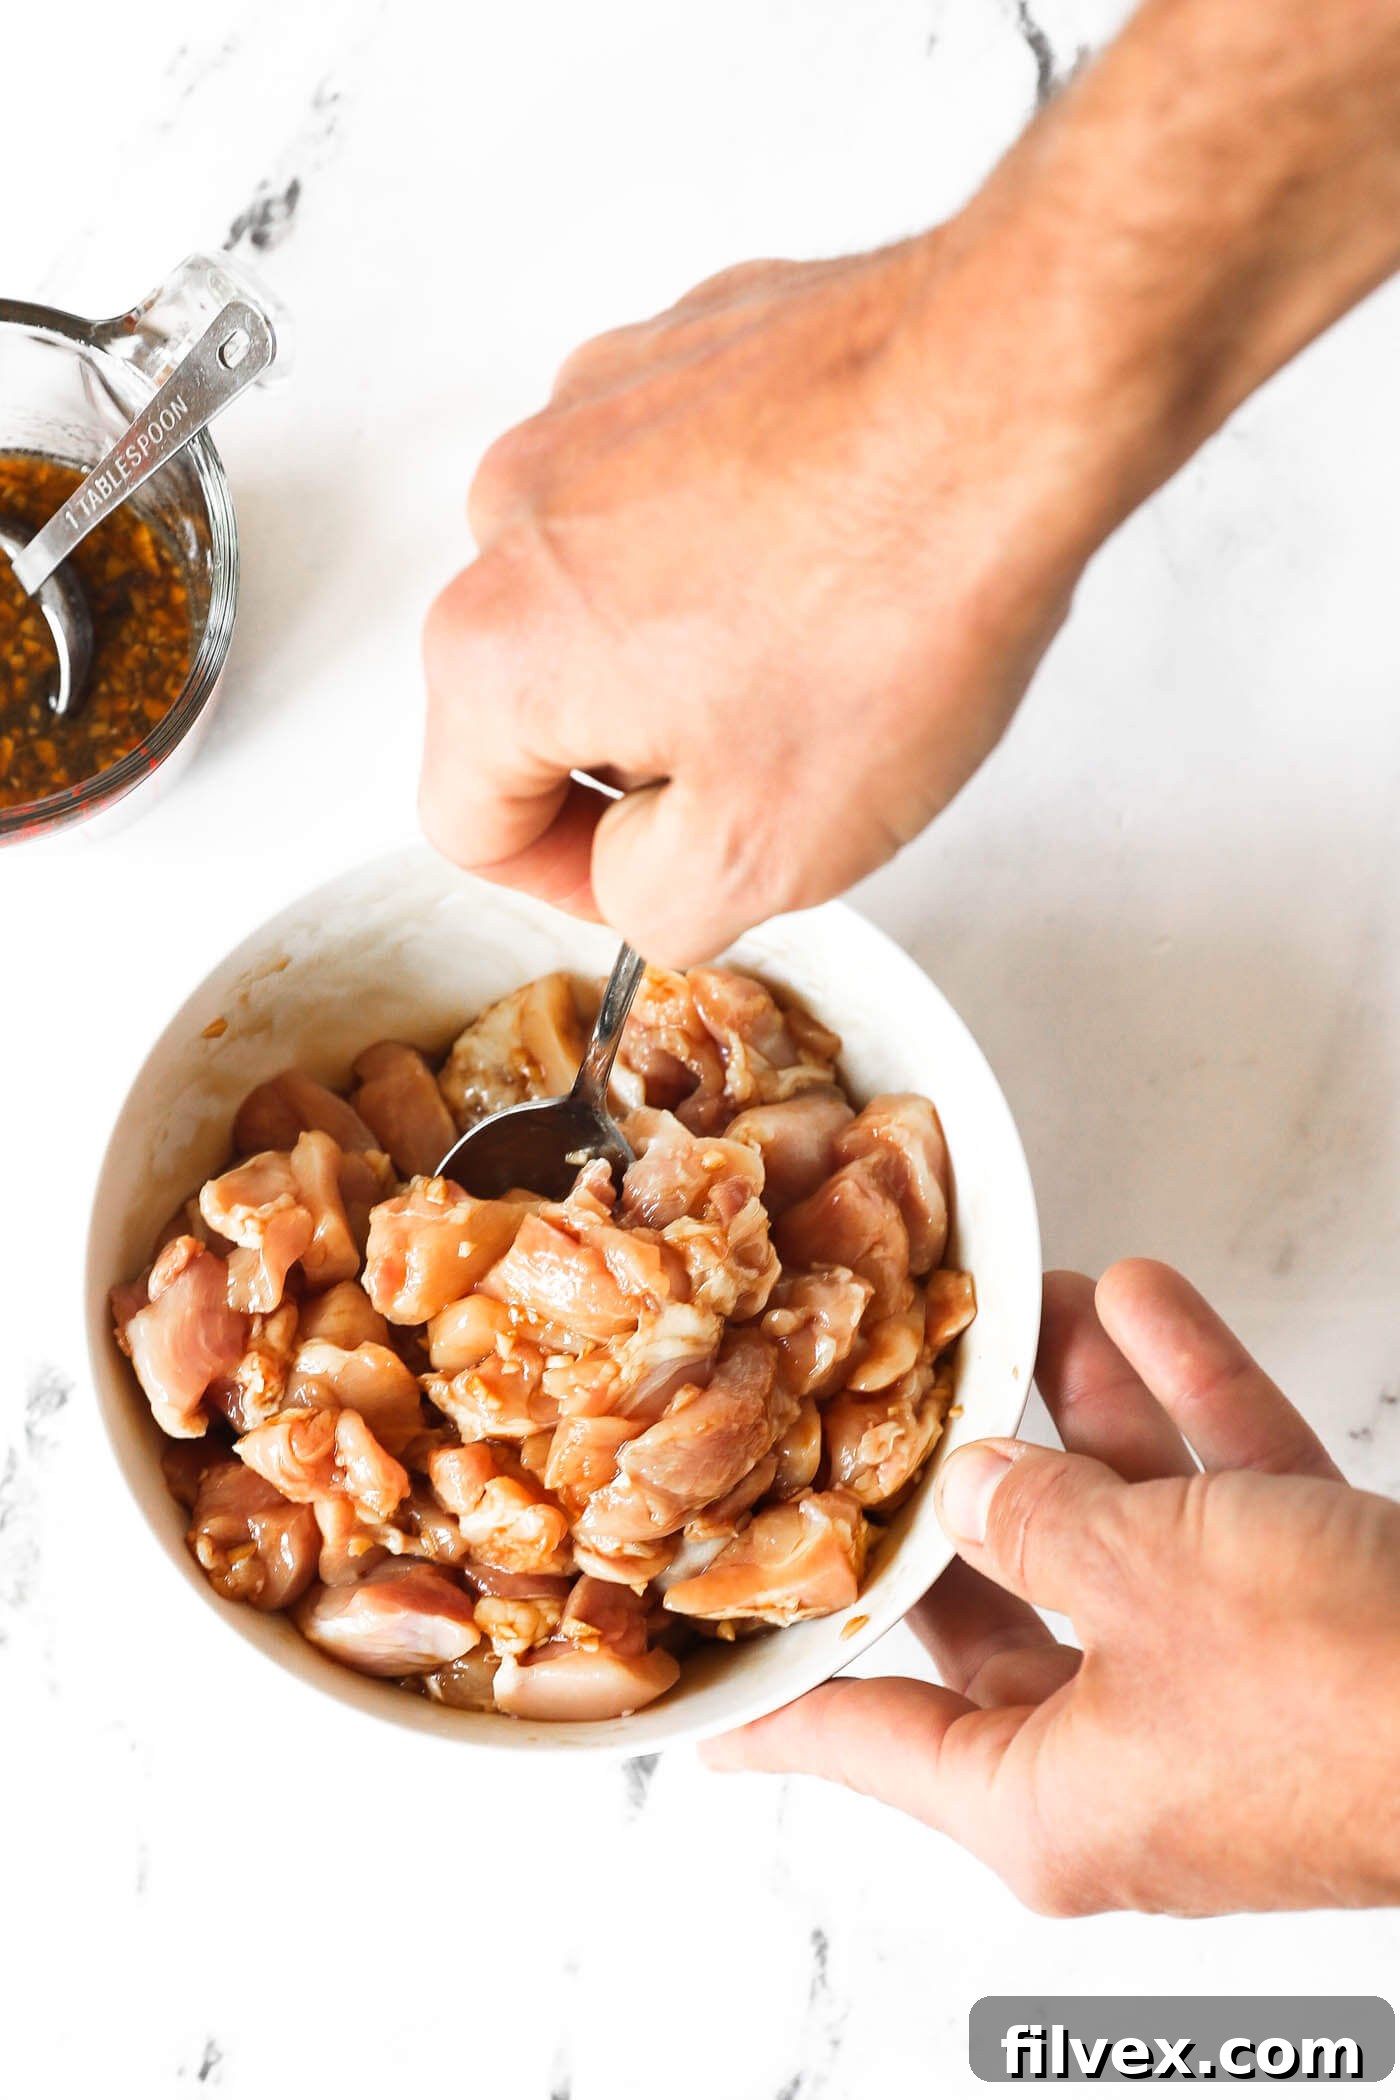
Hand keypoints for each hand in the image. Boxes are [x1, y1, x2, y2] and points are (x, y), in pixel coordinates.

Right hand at [420, 233, 1111, 960]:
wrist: (1015, 392)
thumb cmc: (900, 598)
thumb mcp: (766, 854)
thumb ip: (650, 906)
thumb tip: (634, 874)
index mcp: (494, 648)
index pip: (468, 823)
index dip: (569, 885)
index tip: (659, 879)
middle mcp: (511, 511)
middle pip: (533, 702)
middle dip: (642, 761)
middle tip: (776, 770)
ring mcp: (591, 413)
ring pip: (604, 595)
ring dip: (689, 651)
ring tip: (822, 650)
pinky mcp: (676, 353)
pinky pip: (672, 494)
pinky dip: (735, 546)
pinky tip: (835, 559)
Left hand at [705, 1261, 1399, 1915]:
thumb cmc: (1352, 1696)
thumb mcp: (1147, 1579)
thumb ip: (1037, 1521)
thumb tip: (984, 1487)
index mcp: (1046, 1799)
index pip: (861, 1742)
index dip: (773, 1704)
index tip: (699, 1688)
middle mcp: (1124, 1759)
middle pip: (990, 1607)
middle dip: (959, 1474)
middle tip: (892, 1386)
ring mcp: (1222, 1696)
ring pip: (1115, 1536)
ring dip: (1081, 1410)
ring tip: (1028, 1297)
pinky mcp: (1309, 1635)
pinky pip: (1220, 1512)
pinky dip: (1187, 1411)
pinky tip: (1148, 1302)